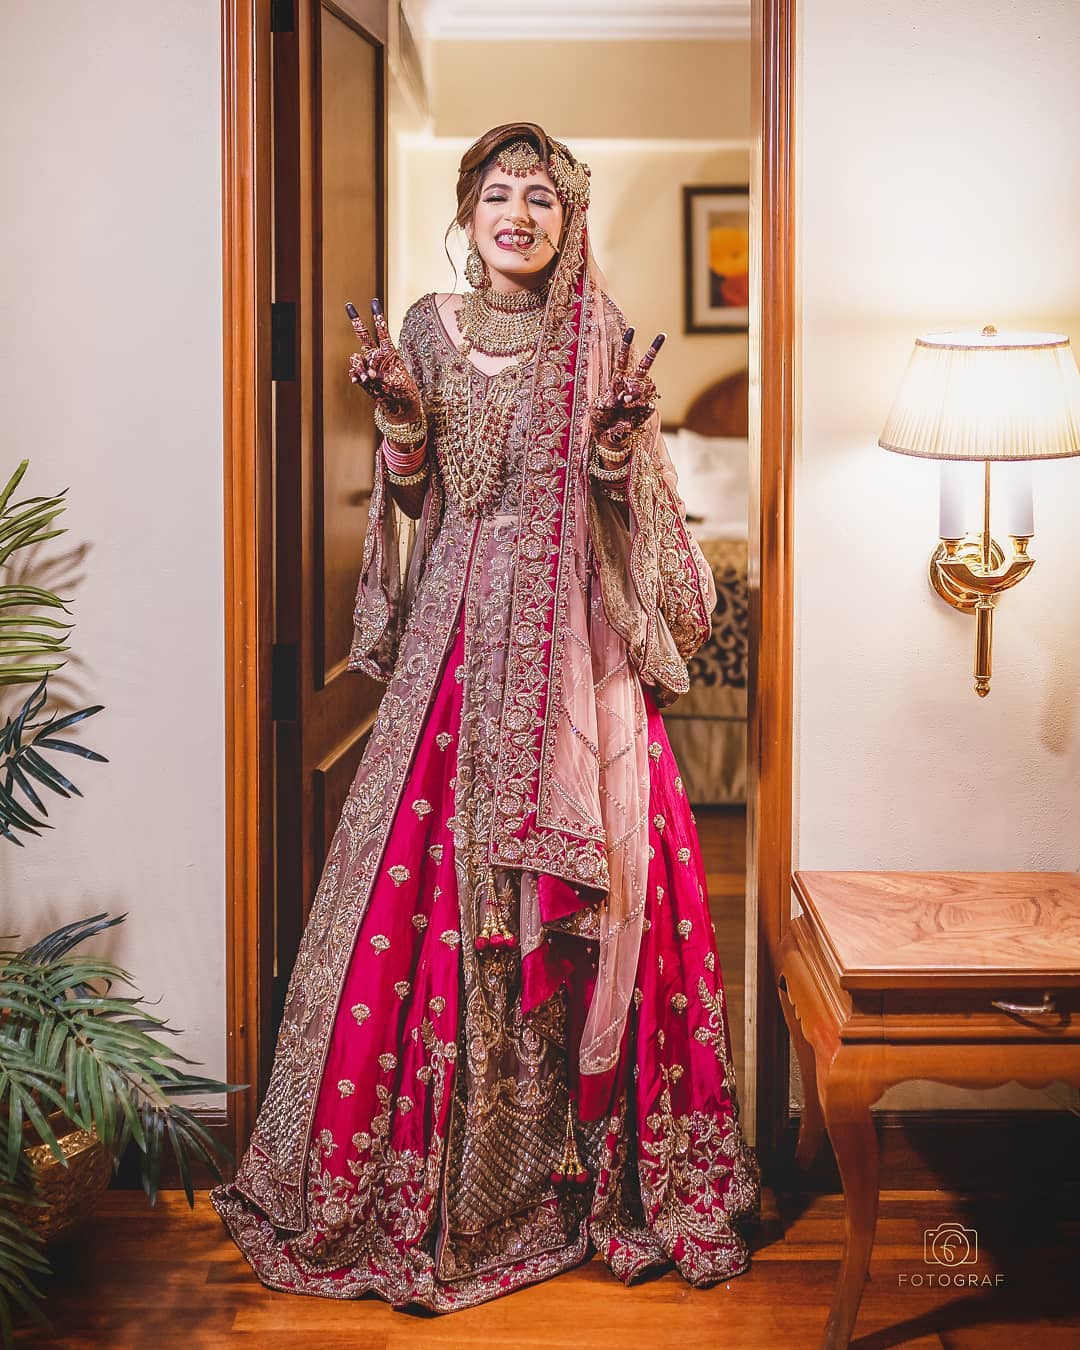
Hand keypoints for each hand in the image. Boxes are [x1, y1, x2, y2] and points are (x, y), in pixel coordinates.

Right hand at [346, 298, 421, 422]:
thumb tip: (367, 374)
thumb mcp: (396, 382)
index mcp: (389, 352)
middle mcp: (377, 355)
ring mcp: (368, 365)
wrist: (399, 404)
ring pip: (357, 358)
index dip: (377, 317)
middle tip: (348, 305)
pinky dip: (355, 375)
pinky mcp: (363, 376)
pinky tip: (357, 380)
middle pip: (363, 335)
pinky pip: (354, 372)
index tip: (373, 302)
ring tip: (366, 379)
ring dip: (359, 366)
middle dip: (356, 320)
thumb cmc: (403, 390)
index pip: (382, 331)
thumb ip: (381, 377)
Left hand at [590, 327, 664, 449]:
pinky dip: (642, 405)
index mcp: (616, 383)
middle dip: (654, 350)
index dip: (627, 346)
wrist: (609, 441)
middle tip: (662, 335)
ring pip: (649, 384)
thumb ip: (609, 401)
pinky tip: (634, 412)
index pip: (624, 361)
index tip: (632, 330)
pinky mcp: (645, 411)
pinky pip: (649, 404)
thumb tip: (624, 397)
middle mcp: (630, 388)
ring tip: (626, 401)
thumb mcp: (597, 410)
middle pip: (645, 366)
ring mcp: (640, 399)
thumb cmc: (600, 422)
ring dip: (638, 389)